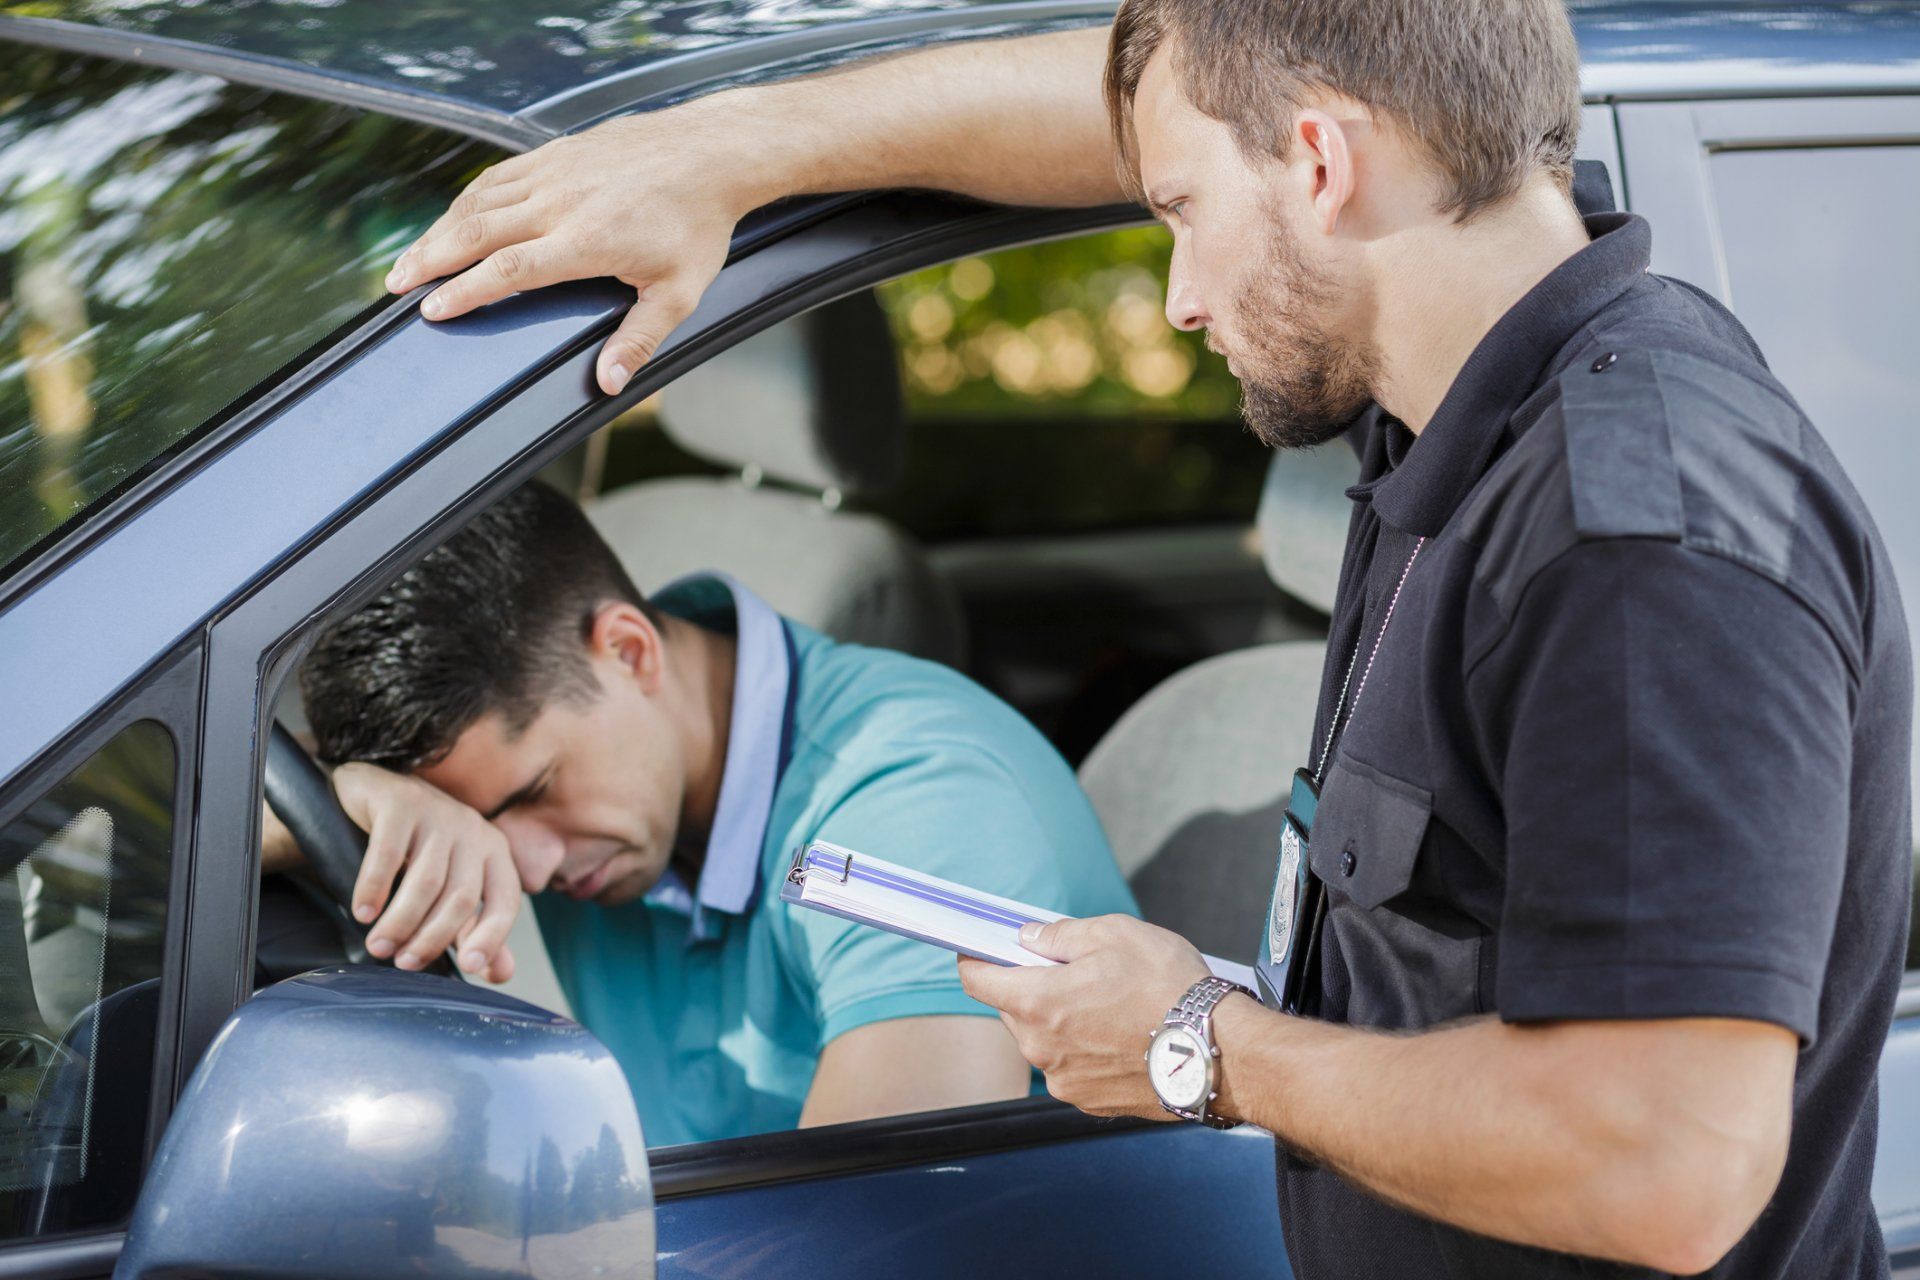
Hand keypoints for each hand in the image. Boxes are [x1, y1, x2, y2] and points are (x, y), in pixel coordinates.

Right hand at [332, 763, 519, 983]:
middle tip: (401, 963)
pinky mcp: (401, 803)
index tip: (469, 967)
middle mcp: (473, 830)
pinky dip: (374, 887)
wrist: (376, 794)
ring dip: (400, 921)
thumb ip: (475, 930)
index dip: (492, 935)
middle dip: (431, 937)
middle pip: (460, 897)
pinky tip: (362, 912)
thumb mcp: (452, 889)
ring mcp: (438, 813)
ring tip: (378, 947)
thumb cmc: (419, 851)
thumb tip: (501, 973)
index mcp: (494, 852)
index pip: (505, 900)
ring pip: (425, 881)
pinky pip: (388, 853)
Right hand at [384, 99, 762, 395]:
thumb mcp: (679, 293)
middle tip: (395, 285)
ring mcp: (555, 171)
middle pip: (477, 231)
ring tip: (412, 258)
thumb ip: (639, 338)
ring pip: (479, 201)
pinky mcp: (555, 152)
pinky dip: (467, 200)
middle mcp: (561, 201)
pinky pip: (498, 176)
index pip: (509, 270)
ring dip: (439, 230)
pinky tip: (453, 219)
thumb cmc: (698, 225)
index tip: (433, 310)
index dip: (465, 292)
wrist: (710, 151)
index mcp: (586, 240)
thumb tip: (608, 383)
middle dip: (430, 260)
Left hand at [957, 914, 1212, 1118]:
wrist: (1219, 1053)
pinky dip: (1083, 1048)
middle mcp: (1040, 1049)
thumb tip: (1030, 937)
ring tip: (1108, 1003)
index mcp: (1037, 1003)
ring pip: (1042, 1040)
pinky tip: (1119, 1033)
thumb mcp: (1114, 934)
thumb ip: (1059, 933)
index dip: (975, 957)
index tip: (982, 946)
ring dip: (1059, 1019)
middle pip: (1011, 1010)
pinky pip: (1069, 1066)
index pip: (976, 979)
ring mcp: (1063, 1081)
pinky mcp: (1088, 1102)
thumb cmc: (1169, 988)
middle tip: (1070, 969)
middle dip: (1030, 986)